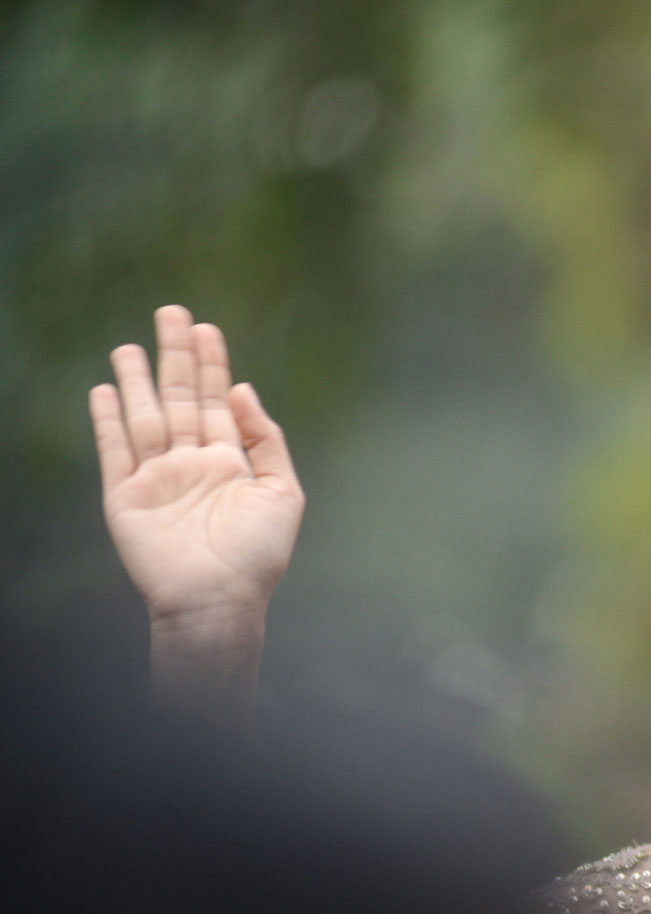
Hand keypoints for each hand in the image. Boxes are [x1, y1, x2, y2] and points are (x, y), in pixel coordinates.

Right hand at [89, 306, 303, 625]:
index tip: (205, 328)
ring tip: (129, 345)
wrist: (218, 601)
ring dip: (136, 380)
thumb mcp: (282, 492)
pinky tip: (105, 390)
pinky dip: (107, 420)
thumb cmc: (257, 555)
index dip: (211, 364)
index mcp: (229, 462)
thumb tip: (242, 390)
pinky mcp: (126, 497)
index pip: (216, 401)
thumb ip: (265, 440)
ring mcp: (157, 478)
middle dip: (175, 357)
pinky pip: (114, 451)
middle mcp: (191, 464)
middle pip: (179, 398)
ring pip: (144, 417)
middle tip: (171, 312)